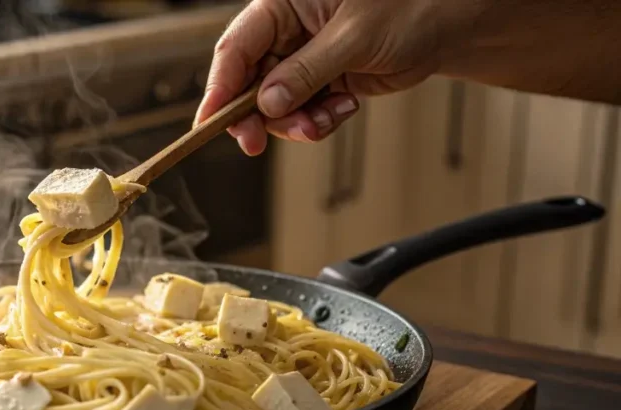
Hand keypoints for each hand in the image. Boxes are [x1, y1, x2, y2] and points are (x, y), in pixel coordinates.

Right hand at [195, 0, 440, 154]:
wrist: (451, 23)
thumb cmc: (410, 6)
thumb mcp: (354, 37)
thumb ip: (307, 72)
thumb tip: (266, 105)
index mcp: (283, 3)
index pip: (236, 47)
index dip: (219, 86)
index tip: (210, 122)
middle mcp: (288, 30)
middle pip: (248, 81)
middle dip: (257, 115)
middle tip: (257, 143)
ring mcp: (304, 57)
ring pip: (274, 104)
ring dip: (294, 123)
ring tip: (324, 121)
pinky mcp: (323, 79)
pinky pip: (303, 111)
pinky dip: (317, 120)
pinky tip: (344, 108)